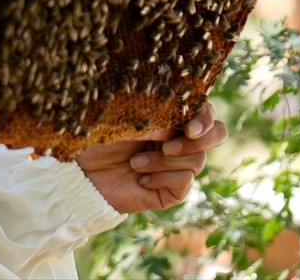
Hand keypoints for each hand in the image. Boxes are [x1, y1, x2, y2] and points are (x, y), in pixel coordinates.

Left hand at [73, 103, 227, 213]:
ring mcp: (178, 164)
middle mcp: (179, 138)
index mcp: (170, 116)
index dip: (204, 118)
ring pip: (197, 160)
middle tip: (168, 145)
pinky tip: (139, 177)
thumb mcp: (124, 118)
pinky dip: (161, 178)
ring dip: (164, 161)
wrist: (82, 172)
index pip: (205, 110)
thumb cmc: (98, 137)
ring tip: (134, 162)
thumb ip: (156, 117)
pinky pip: (184, 183)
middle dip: (199, 140)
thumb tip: (180, 124)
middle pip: (218, 134)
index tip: (189, 127)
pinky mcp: (173, 189)